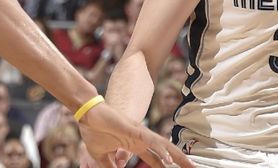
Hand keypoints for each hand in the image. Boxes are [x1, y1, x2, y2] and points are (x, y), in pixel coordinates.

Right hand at [77, 102, 192, 167]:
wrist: (87, 115)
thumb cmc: (95, 131)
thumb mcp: (102, 156)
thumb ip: (111, 165)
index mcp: (135, 146)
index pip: (156, 160)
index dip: (165, 167)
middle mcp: (142, 140)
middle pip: (165, 153)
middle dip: (180, 162)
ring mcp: (140, 134)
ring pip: (163, 146)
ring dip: (176, 157)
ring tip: (190, 166)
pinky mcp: (135, 130)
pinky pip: (151, 142)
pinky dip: (161, 150)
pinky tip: (169, 159)